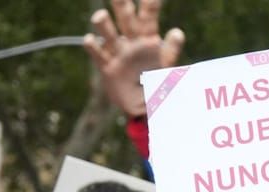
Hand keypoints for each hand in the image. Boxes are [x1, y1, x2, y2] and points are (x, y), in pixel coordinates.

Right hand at [84, 0, 184, 116]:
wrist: (143, 104)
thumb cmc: (156, 81)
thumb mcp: (166, 65)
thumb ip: (171, 49)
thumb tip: (177, 32)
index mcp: (148, 39)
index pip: (148, 18)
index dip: (149, 5)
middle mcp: (131, 42)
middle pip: (125, 19)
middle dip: (121, 4)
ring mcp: (117, 53)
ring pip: (108, 33)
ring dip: (104, 24)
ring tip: (101, 16)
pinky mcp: (107, 67)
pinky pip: (98, 54)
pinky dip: (93, 46)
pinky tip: (91, 39)